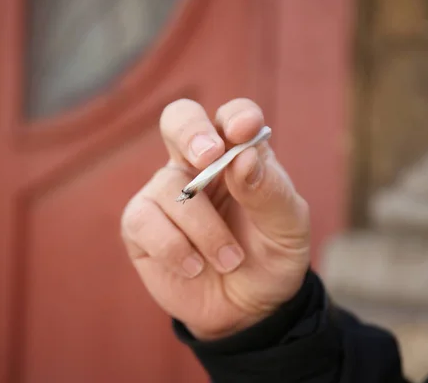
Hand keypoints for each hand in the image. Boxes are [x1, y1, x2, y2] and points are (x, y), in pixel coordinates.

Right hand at [120, 98, 310, 340]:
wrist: (247, 309)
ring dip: (205, 230)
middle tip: (208, 157)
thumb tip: (242, 159)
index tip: (244, 131)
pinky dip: (175, 248)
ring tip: (230, 259)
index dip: (236, 117)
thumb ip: (270, 191)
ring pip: (172, 189)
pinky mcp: (140, 225)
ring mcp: (165, 193)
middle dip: (190, 132)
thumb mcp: (287, 228)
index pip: (231, 117)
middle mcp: (197, 166)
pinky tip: (194, 267)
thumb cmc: (270, 258)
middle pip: (178, 119)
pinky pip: (145, 221)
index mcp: (237, 156)